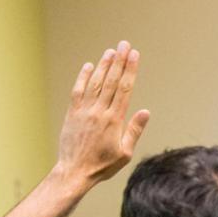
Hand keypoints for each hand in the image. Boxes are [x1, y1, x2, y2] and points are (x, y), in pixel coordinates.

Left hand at [56, 41, 149, 185]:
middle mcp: (99, 112)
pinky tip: (90, 66)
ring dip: (104, 66)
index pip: (125, 89)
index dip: (130, 70)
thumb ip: (134, 130)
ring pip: (95, 83)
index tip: (135, 55)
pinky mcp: (72, 114)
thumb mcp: (125, 153)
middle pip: (111, 81)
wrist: (74, 172)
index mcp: (114, 120)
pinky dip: (84, 78)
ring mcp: (84, 111)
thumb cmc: (102, 165)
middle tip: (124, 44)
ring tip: (111, 51)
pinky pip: (78, 91)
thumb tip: (145, 111)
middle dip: (119, 61)